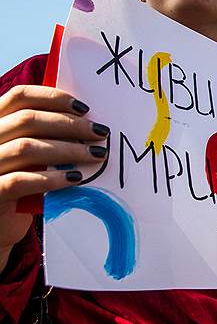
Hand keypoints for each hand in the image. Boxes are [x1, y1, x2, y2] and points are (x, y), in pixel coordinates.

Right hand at [0, 85, 108, 272]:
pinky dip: (51, 178)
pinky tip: (75, 178)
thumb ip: (45, 135)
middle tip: (100, 133)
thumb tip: (88, 121)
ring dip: (68, 150)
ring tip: (96, 155)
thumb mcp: (30, 155)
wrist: (0, 226)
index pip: (19, 96)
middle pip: (27, 119)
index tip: (84, 109)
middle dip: (70, 124)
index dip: (53, 98)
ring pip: (25, 148)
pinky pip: (19, 181)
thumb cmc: (22, 185)